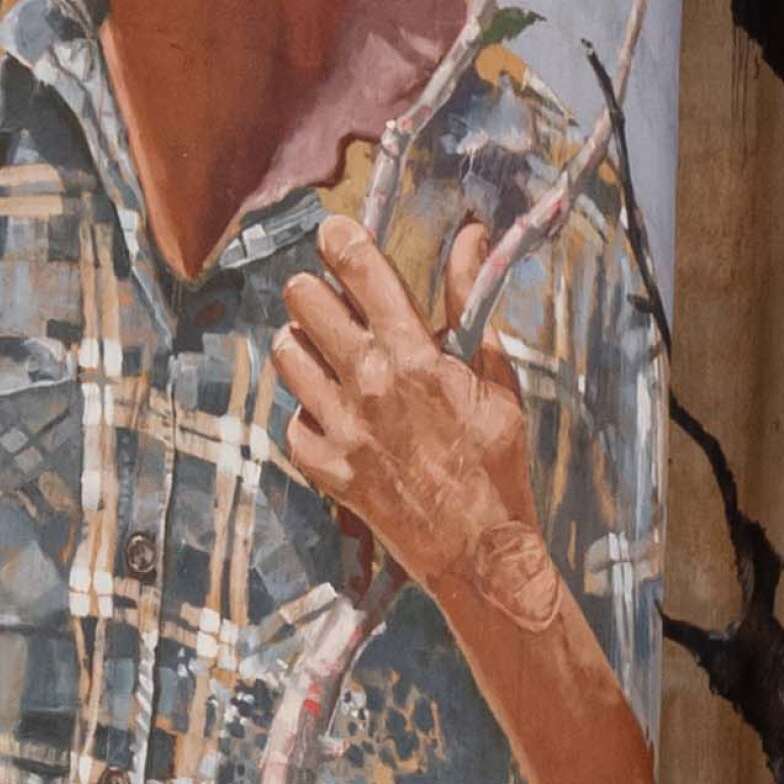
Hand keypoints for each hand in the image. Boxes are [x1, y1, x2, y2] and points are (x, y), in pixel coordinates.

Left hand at [277, 214, 548, 625]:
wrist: (478, 548)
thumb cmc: (496, 460)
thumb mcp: (497, 376)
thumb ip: (472, 302)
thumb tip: (470, 237)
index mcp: (412, 353)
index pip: (359, 270)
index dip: (340, 240)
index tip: (335, 234)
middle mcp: (367, 383)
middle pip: (304, 301)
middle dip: (316, 292)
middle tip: (332, 302)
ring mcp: (339, 426)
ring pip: (286, 354)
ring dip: (303, 345)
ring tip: (328, 355)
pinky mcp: (323, 466)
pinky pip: (292, 419)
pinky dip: (308, 413)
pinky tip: (336, 416)